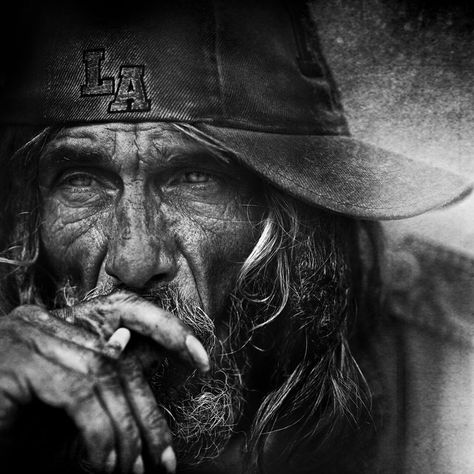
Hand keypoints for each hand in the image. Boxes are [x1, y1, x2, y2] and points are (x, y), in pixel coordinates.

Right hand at [0, 291, 209, 472]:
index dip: (168, 329)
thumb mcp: (67, 399)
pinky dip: (98, 431)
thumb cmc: (10, 421)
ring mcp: (29, 336)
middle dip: (148, 409)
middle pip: (119, 357)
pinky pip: (77, 395)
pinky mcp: (16, 362)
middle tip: (166, 457)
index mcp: (61, 323)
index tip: (201, 357)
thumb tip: (138, 354)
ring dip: (125, 429)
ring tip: (132, 471)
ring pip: (104, 376)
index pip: (127, 312)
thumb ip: (100, 379)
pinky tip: (103, 462)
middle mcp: (45, 320)